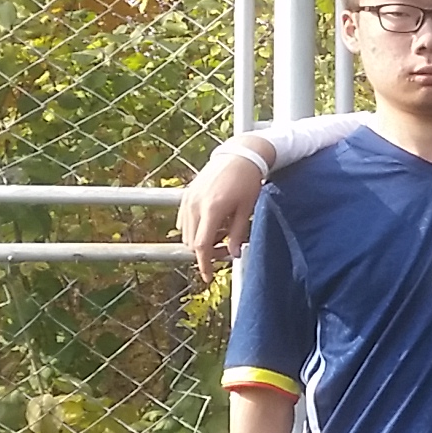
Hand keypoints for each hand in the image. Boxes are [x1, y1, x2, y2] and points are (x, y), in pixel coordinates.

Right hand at [177, 144, 269, 279]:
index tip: (208, 277)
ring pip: (185, 233)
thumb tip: (233, 254)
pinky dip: (193, 229)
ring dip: (200, 241)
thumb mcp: (247, 209)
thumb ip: (238, 233)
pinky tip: (211, 225)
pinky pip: (183, 220)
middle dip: (206, 252)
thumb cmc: (247, 181)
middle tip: (227, 249)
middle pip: (192, 242)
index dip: (204, 264)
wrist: (239, 155)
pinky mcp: (186, 195)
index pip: (202, 245)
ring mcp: (188, 199)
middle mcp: (195, 205)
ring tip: (222, 234)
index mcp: (212, 209)